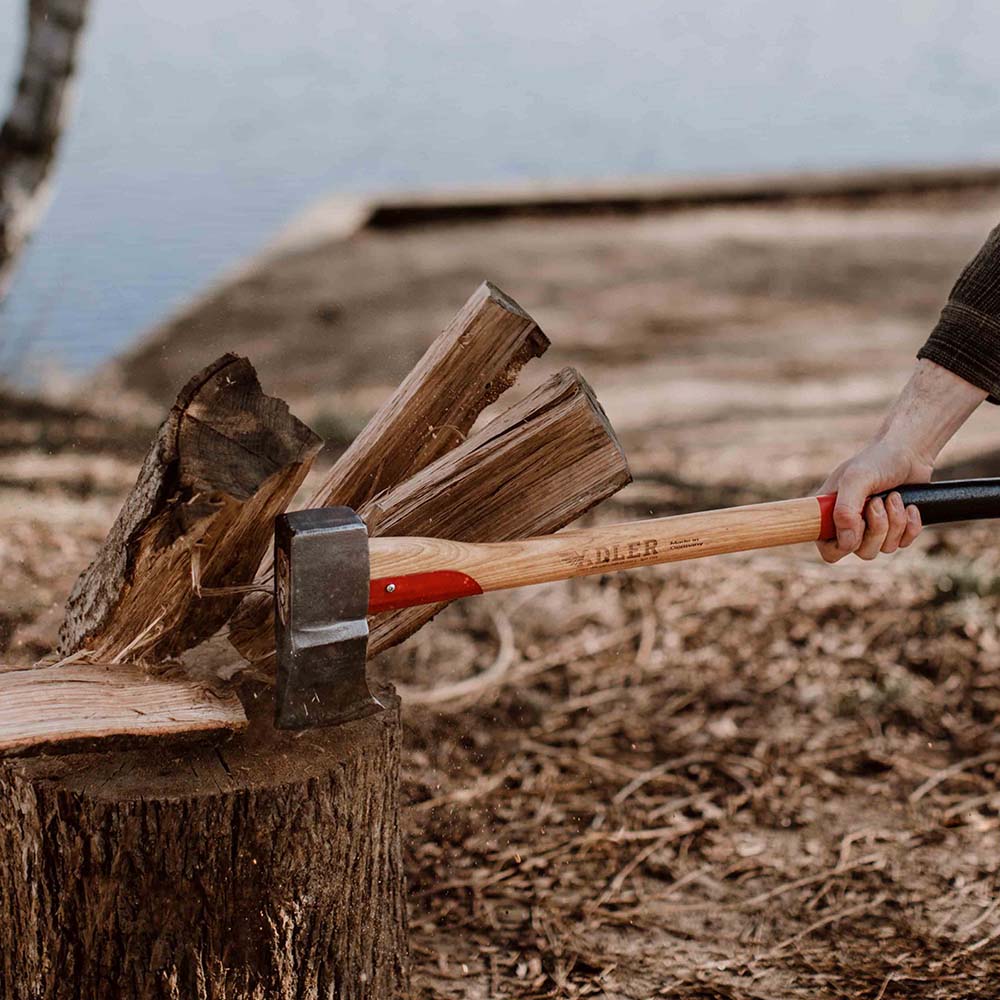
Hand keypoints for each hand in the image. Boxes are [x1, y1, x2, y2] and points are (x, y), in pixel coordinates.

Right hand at [815, 359, 985, 563]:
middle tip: (879, 501)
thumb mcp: (856, 480)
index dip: (843, 544)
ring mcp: (873, 528)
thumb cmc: (877, 460)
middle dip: (877, 527)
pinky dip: (910, 525)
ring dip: (895, 522)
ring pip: (884, 549)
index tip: (857, 522)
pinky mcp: (896, 529)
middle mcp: (850, 524)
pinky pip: (904, 544)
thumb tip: (846, 541)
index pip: (828, 549)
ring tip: (894, 497)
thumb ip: (846, 510)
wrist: (909, 451)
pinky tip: (910, 506)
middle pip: (860, 551)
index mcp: (831, 514)